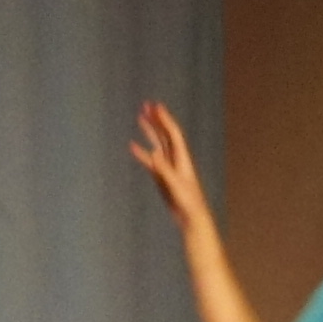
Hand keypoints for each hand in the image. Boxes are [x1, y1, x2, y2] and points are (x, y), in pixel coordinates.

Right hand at [127, 101, 212, 225]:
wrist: (190, 217)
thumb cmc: (188, 201)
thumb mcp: (175, 184)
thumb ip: (164, 169)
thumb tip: (153, 152)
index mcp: (182, 158)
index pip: (173, 134)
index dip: (165, 120)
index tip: (156, 106)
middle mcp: (176, 159)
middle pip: (165, 134)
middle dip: (156, 119)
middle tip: (147, 104)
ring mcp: (168, 166)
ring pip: (157, 143)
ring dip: (149, 130)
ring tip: (141, 116)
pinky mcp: (161, 176)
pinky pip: (150, 160)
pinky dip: (141, 152)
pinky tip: (132, 145)